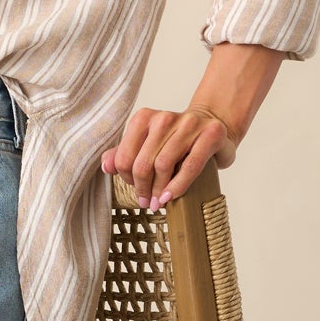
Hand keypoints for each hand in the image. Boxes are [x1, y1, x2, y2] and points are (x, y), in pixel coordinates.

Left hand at [100, 102, 238, 209]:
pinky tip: (169, 197)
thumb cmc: (177, 141)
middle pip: (143, 163)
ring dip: (158, 190)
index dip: (126, 178)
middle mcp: (165, 118)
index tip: (134, 189)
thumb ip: (124, 153)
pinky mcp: (210, 134)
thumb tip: (106, 166)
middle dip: (142, 188)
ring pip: (164, 165)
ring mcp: (189, 124)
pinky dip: (177, 186)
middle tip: (145, 202)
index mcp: (144, 118)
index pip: (125, 156)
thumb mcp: (147, 145)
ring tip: (157, 202)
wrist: (213, 127)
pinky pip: (190, 166)